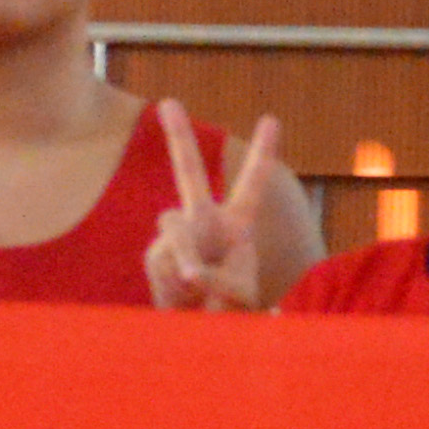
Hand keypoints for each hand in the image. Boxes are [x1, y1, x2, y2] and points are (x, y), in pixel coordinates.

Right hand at [137, 102, 292, 312]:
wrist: (196, 327)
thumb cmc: (228, 306)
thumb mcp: (240, 294)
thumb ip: (222, 279)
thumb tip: (190, 270)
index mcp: (237, 223)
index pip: (253, 184)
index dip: (262, 153)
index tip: (271, 119)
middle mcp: (204, 220)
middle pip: (188, 173)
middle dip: (178, 137)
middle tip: (168, 102)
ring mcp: (177, 235)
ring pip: (176, 230)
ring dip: (186, 255)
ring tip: (194, 282)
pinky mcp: (156, 255)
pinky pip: (164, 261)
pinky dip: (176, 281)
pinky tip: (183, 294)